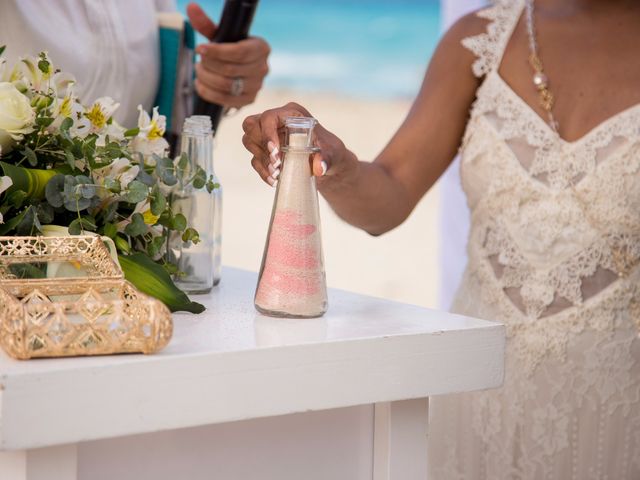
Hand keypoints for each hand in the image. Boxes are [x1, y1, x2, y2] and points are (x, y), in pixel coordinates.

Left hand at [187, 2, 269, 108]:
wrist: (239, 71)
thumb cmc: (229, 49)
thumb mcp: (220, 36)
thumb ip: (206, 24)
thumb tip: (191, 7)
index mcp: (261, 48)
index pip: (239, 52)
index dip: (217, 52)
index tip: (200, 49)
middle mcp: (263, 68)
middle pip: (230, 69)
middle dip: (209, 65)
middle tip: (199, 60)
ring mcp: (257, 86)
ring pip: (226, 85)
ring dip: (206, 78)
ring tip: (199, 70)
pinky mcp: (249, 100)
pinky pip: (224, 100)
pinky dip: (207, 92)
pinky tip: (200, 84)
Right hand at [242, 102, 356, 187]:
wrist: (329, 165)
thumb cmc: (331, 152)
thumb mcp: (332, 154)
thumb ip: (327, 158)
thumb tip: (320, 168)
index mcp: (291, 114)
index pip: (268, 117)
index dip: (267, 133)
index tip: (275, 151)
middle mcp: (277, 122)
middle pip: (251, 126)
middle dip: (260, 146)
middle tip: (276, 164)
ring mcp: (270, 136)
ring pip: (249, 141)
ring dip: (261, 160)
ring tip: (277, 173)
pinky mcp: (266, 151)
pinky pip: (255, 159)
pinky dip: (262, 171)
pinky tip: (274, 180)